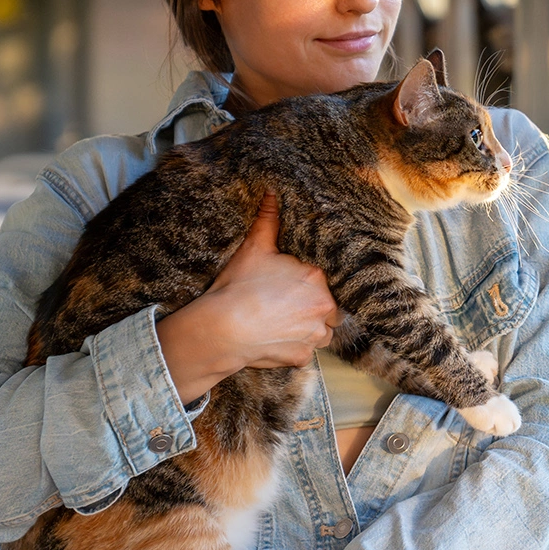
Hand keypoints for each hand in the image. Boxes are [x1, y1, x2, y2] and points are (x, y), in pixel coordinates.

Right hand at [156, 193, 342, 402]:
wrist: (222, 328)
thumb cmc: (239, 287)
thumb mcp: (254, 248)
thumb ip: (268, 220)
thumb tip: (273, 193)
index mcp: (317, 278)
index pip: (320, 280)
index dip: (302, 283)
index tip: (286, 287)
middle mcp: (324, 307)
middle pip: (326, 305)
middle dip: (310, 305)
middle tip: (282, 305)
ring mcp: (315, 335)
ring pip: (321, 330)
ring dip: (308, 327)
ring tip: (282, 323)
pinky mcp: (303, 357)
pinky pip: (306, 351)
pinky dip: (294, 347)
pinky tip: (276, 339)